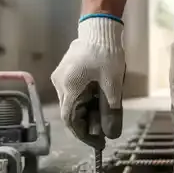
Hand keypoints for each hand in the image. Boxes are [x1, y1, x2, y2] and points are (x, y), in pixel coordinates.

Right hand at [51, 17, 124, 146]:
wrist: (99, 28)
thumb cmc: (107, 54)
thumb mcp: (113, 85)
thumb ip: (110, 111)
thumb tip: (111, 134)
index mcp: (69, 87)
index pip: (71, 121)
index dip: (84, 135)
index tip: (99, 144)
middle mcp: (60, 84)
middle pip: (72, 113)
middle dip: (89, 125)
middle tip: (107, 130)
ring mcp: (62, 78)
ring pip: (74, 104)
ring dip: (90, 113)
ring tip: (107, 116)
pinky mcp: (67, 73)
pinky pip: (75, 94)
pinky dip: (87, 102)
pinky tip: (101, 102)